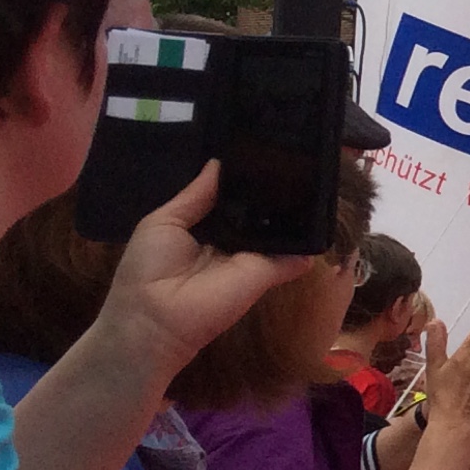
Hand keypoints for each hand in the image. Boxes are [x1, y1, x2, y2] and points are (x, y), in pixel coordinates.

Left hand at [95, 162, 310, 383]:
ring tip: (311, 173)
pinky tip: (322, 213)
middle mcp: (232, 240)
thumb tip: (219, 163)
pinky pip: (292, 256)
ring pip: (278, 230)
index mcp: (206, 226)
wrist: (154, 317)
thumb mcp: (164, 221)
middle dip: (271, 190)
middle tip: (294, 156)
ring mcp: (252, 258)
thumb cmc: (148, 267)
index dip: (245, 179)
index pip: (233, 199)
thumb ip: (196, 194)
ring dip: (292, 210)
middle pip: (257, 212)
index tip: (263, 151)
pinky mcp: (266, 273)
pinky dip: (309, 242)